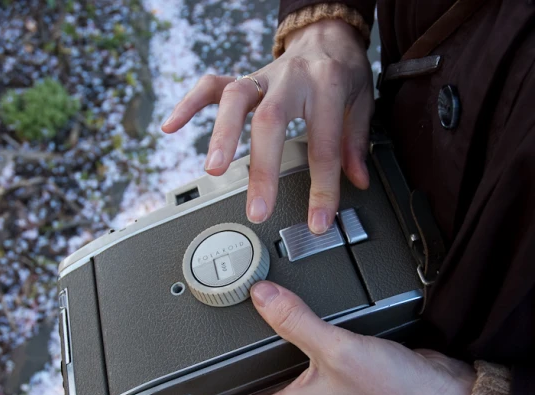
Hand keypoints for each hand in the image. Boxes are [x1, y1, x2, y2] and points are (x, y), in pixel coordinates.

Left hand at [160, 282, 476, 394]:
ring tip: (215, 364)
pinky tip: (278, 335)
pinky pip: (294, 365)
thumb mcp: (339, 352)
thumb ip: (298, 322)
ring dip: (240, 380)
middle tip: (181, 393)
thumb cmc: (396, 394)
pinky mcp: (338, 375)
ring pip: (267, 386)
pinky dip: (276, 353)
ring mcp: (319, 392)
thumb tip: (260, 296)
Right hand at [161, 20, 374, 233]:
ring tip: (214, 170)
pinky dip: (189, 105)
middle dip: (263, 169)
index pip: (323, 144)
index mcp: (327, 85)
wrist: (327, 35)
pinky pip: (210, 86)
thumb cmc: (343, 72)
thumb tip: (356, 181)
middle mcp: (291, 78)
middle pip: (271, 121)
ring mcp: (263, 77)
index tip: (319, 220)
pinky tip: (172, 126)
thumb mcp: (362, 103)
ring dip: (222, 135)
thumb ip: (356, 143)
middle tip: (258, 209)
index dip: (322, 187)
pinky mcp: (243, 77)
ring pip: (235, 99)